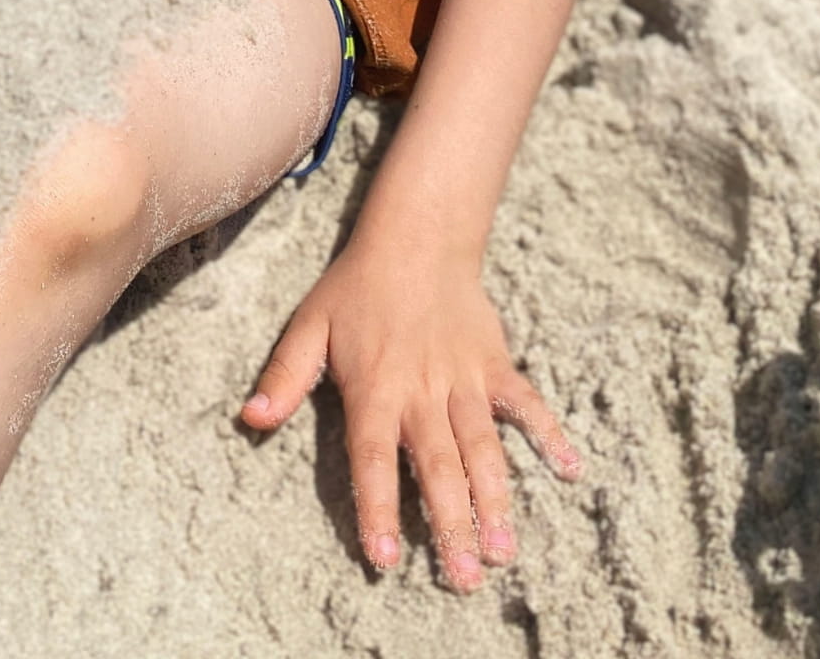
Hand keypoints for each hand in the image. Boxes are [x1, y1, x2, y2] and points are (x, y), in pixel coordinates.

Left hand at [239, 237, 581, 587]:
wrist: (416, 238)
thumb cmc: (356, 288)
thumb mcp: (309, 326)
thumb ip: (284, 376)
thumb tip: (249, 419)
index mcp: (374, 387)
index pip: (373, 457)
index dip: (377, 508)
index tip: (384, 560)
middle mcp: (422, 390)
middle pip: (438, 466)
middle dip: (450, 525)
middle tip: (462, 582)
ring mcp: (463, 379)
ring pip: (482, 448)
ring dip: (494, 501)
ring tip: (502, 553)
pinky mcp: (494, 364)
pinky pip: (525, 403)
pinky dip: (549, 433)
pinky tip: (571, 470)